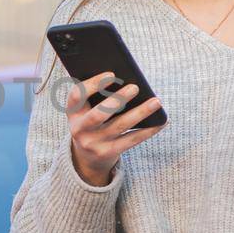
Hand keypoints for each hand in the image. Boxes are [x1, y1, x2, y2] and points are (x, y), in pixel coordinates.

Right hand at [68, 71, 164, 185]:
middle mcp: (80, 129)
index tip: (112, 74)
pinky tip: (160, 122)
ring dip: (140, 113)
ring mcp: (93, 143)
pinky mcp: (108, 153)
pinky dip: (147, 131)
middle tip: (135, 87)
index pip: (77, 96)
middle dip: (117, 100)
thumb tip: (126, 80)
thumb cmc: (92, 123)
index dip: (93, 84)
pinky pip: (131, 140)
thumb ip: (97, 96)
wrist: (86, 157)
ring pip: (120, 126)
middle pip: (98, 114)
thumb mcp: (85, 111)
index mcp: (73, 112)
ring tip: (155, 101)